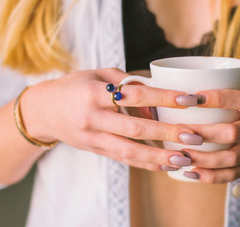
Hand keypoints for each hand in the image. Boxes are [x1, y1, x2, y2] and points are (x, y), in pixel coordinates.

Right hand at [20, 68, 200, 170]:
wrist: (43, 110)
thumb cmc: (75, 86)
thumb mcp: (98, 74)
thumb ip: (127, 82)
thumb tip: (156, 99)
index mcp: (94, 93)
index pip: (134, 95)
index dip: (163, 98)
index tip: (188, 100)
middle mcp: (92, 118)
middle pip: (135, 128)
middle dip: (167, 132)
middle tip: (195, 135)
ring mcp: (92, 138)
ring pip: (129, 151)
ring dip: (159, 157)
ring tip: (184, 158)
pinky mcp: (95, 150)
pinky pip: (123, 159)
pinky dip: (145, 164)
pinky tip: (165, 165)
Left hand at [181, 89, 239, 182]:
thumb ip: (231, 100)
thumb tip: (188, 95)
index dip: (216, 98)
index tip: (190, 98)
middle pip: (233, 132)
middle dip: (205, 133)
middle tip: (180, 132)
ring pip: (231, 157)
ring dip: (204, 158)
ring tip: (181, 157)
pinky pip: (233, 174)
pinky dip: (211, 176)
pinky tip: (191, 173)